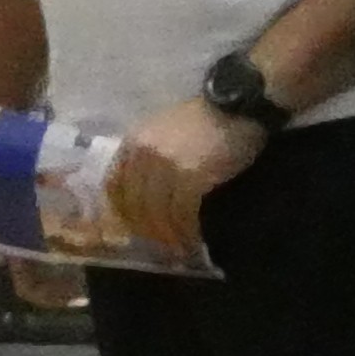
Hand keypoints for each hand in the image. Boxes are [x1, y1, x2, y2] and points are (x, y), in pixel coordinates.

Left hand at [107, 96, 261, 257]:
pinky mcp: (191, 177)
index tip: (134, 228)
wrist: (238, 105)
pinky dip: (185, 230)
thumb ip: (151, 152)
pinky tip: (192, 241)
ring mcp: (166, 166)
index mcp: (134, 141)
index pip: (116, 185)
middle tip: (159, 247)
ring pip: (158, 212)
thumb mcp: (166, 128)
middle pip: (136, 203)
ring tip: (178, 250)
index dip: (124, 211)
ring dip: (168, 235)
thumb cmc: (207, 117)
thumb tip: (147, 188)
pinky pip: (182, 212)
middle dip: (146, 229)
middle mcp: (144, 154)